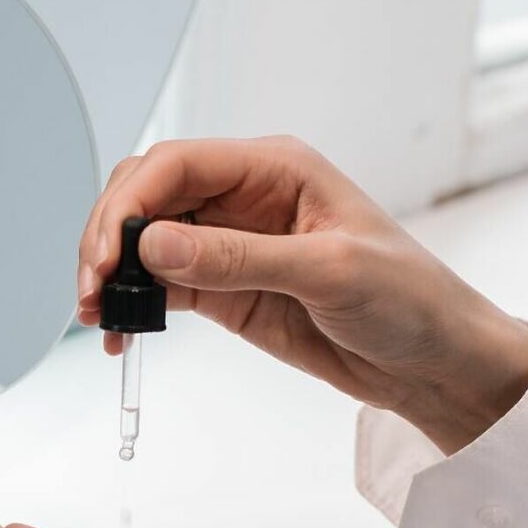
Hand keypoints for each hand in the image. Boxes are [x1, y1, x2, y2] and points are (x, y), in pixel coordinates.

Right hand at [77, 137, 527, 454]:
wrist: (433, 362)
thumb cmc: (408, 299)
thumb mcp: (328, 272)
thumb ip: (236, 257)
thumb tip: (154, 243)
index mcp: (274, 168)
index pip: (177, 164)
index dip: (130, 203)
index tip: (110, 254)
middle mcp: (244, 197)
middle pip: (147, 195)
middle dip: (110, 235)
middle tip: (94, 288)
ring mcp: (229, 244)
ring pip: (144, 241)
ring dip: (112, 273)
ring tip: (98, 315)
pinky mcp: (224, 289)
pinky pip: (161, 287)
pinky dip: (133, 306)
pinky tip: (120, 332)